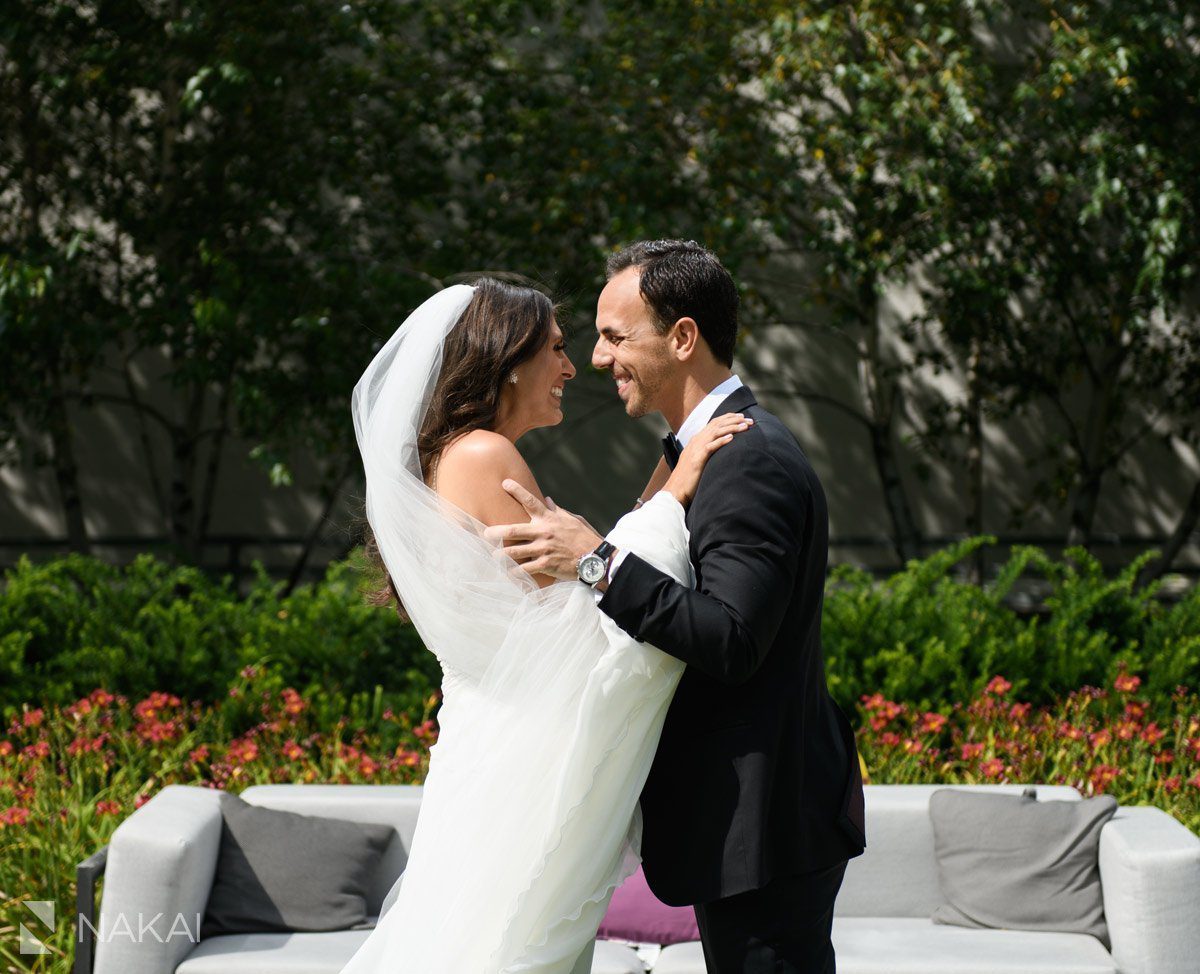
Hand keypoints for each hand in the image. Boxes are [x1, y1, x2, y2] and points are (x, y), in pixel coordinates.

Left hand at [484, 481, 604, 579]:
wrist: (595, 558)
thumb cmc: (584, 537)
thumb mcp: (573, 519)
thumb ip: (557, 510)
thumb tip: (546, 500)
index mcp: (549, 518)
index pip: (530, 501)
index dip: (516, 490)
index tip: (504, 483)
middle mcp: (543, 532)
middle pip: (514, 530)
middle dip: (496, 532)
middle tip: (485, 533)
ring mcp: (543, 549)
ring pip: (515, 552)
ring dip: (502, 555)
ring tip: (492, 556)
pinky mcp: (546, 564)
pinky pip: (525, 569)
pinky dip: (515, 571)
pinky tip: (508, 573)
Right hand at [663, 413, 751, 506]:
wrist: (676, 490)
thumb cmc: (688, 478)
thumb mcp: (697, 460)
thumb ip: (706, 452)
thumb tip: (719, 449)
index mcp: (696, 440)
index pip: (714, 423)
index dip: (728, 418)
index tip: (742, 417)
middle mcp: (696, 441)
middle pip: (717, 424)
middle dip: (734, 420)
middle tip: (749, 420)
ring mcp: (696, 449)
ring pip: (716, 432)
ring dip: (732, 428)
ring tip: (745, 426)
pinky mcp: (697, 459)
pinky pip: (711, 446)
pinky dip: (721, 441)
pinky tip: (732, 438)